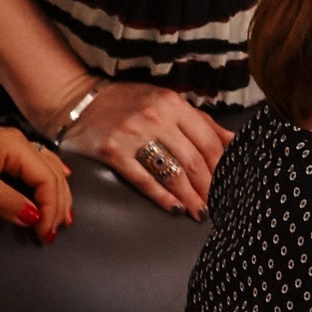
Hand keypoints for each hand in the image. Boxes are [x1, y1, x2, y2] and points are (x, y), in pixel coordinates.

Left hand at [0, 126, 72, 239]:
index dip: (50, 208)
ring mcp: (12, 149)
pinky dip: (48, 183)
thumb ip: (5, 200)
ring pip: (48, 172)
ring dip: (57, 196)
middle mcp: (19, 144)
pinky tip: (58, 185)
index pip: (47, 179)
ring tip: (62, 218)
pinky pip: (37, 169)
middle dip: (58, 205)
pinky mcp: (2, 157)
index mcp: (15, 145)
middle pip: (53, 175)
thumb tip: (33, 218)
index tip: (44, 232)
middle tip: (52, 232)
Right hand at [56, 80, 232, 217]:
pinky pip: (144, 180)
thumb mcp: (166, 101)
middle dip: (209, 187)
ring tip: (201, 212)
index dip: (221, 167)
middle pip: (193, 161)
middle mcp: (156, 118)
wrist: (77, 99)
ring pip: (172, 173)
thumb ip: (200, 121)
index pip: (208, 142)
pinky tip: (176, 209)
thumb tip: (234, 140)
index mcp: (174, 104)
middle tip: (217, 205)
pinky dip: (163, 197)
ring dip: (190, 197)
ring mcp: (133, 135)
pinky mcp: (112, 152)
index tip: (228, 184)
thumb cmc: (128, 102)